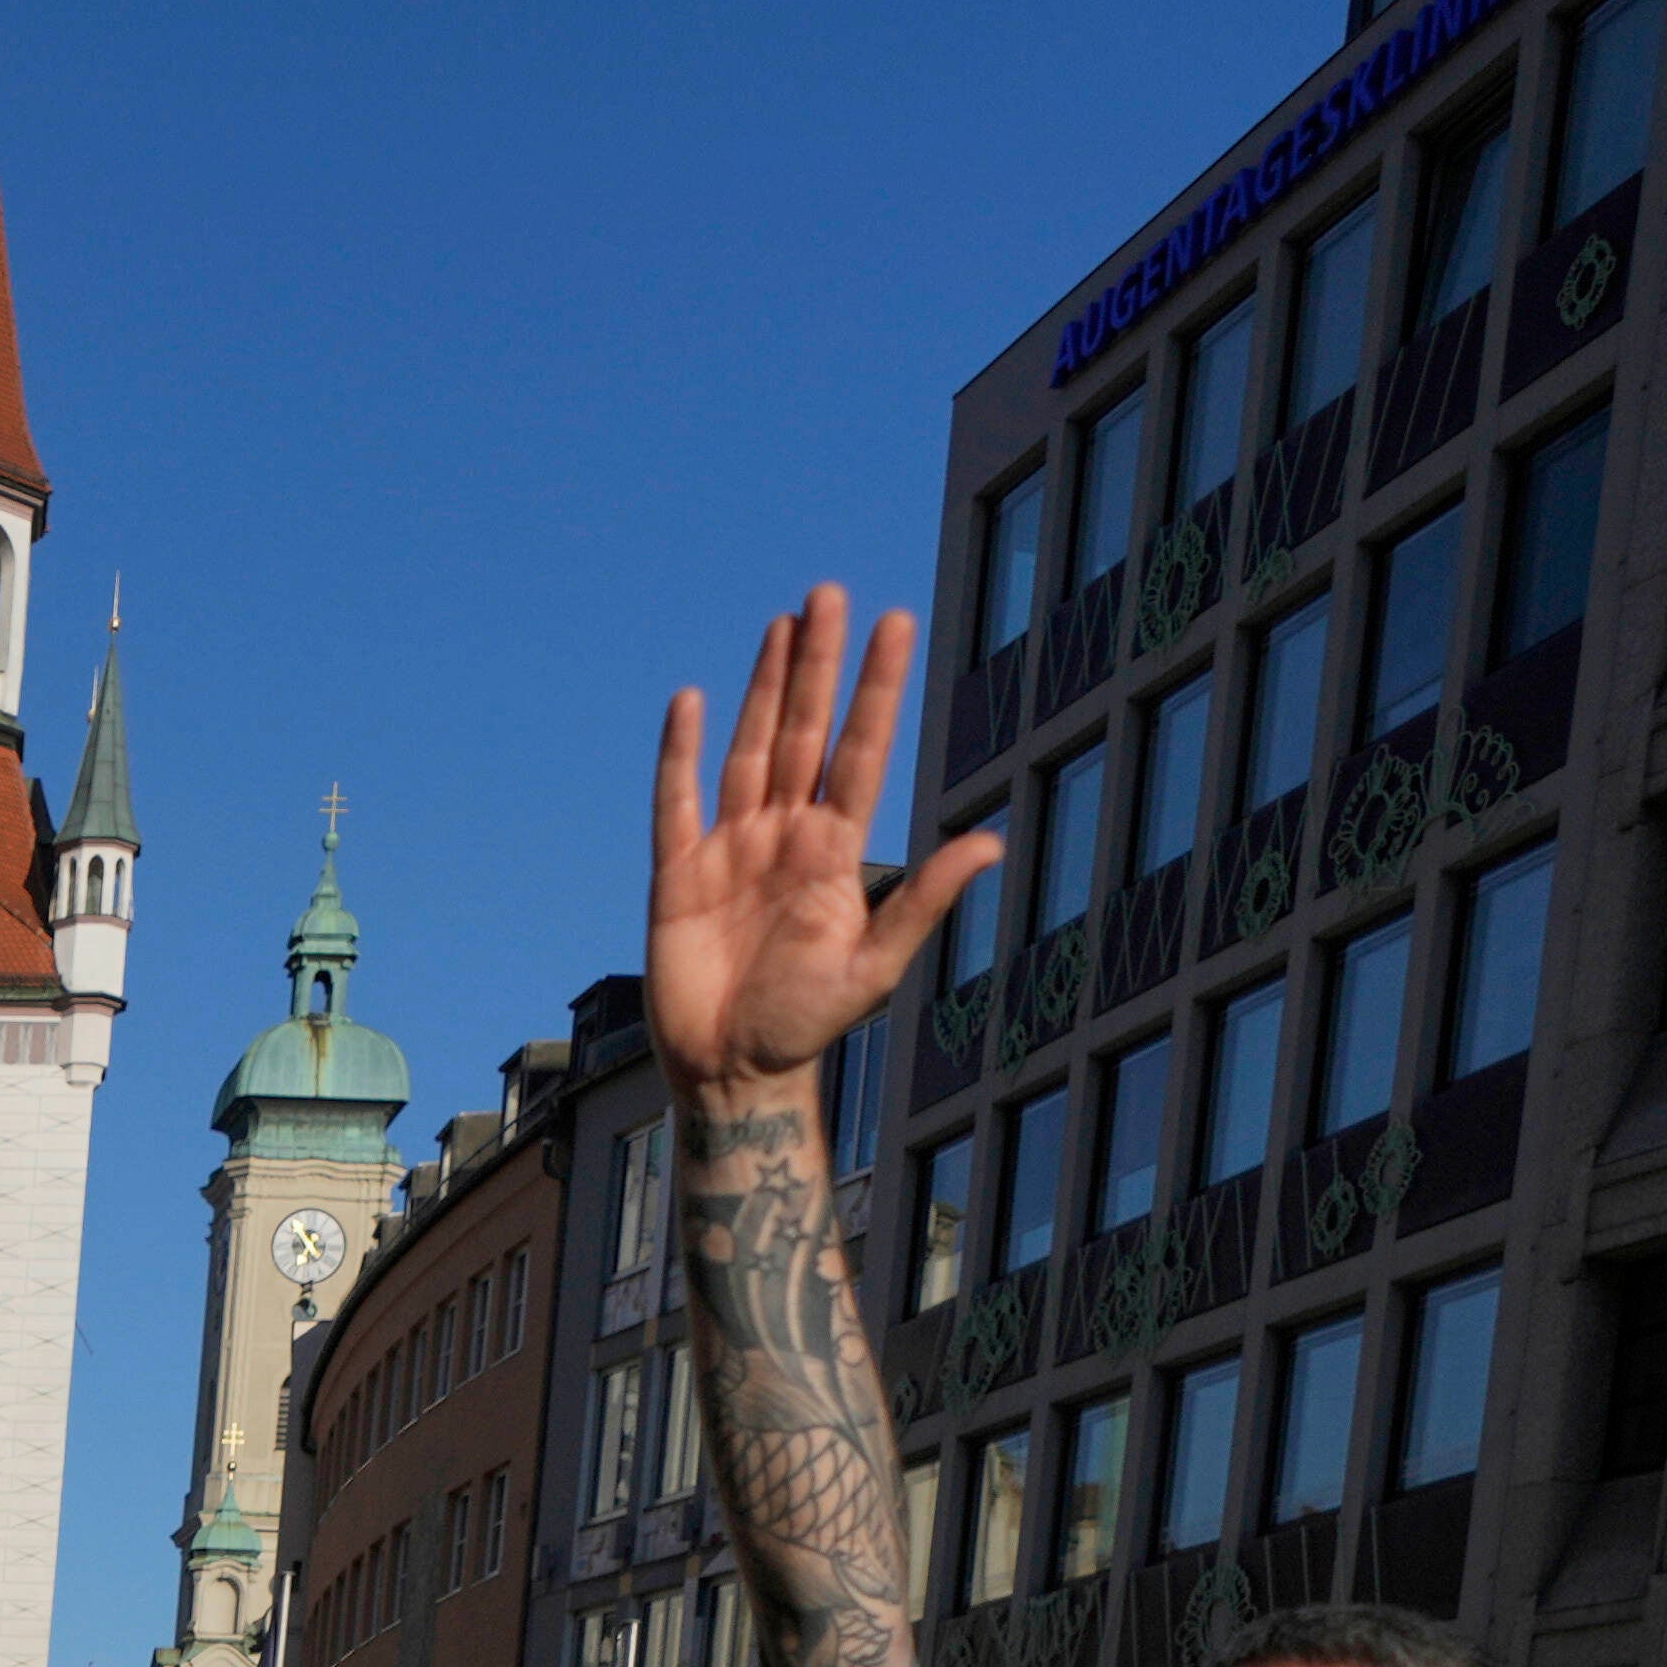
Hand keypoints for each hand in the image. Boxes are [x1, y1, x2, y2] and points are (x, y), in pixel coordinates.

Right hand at [647, 589, 997, 1101]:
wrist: (733, 1072)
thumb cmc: (806, 1026)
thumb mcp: (875, 966)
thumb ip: (924, 900)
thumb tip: (989, 841)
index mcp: (834, 853)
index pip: (859, 752)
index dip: (875, 689)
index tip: (894, 624)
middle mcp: (785, 837)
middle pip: (804, 733)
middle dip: (818, 665)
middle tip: (831, 594)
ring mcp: (731, 850)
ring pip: (751, 750)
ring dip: (766, 687)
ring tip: (785, 624)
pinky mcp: (676, 875)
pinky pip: (677, 803)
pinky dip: (680, 754)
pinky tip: (692, 702)